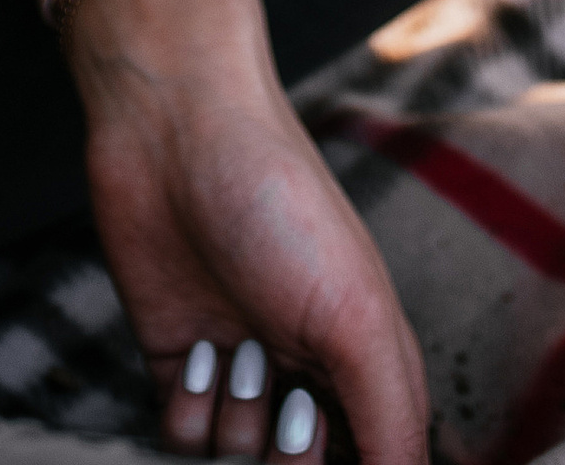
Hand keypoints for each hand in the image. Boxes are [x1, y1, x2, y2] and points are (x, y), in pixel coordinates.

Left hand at [59, 0, 428, 464]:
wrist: (172, 132)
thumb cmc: (280, 201)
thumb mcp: (356, 313)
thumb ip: (391, 417)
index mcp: (368, 363)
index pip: (380, 461)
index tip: (324, 428)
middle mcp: (307, 375)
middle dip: (292, 460)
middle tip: (289, 405)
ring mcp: (242, 372)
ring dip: (236, 429)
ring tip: (236, 353)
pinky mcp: (181, 365)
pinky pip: (183, 444)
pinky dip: (188, 417)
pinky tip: (197, 354)